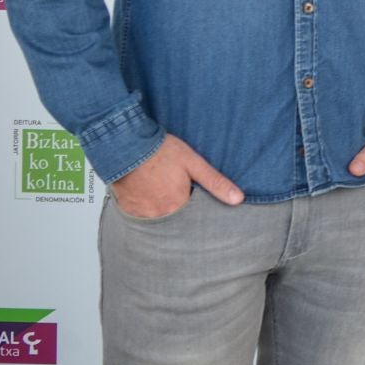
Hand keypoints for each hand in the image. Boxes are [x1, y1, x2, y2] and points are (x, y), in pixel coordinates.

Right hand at [111, 134, 242, 217]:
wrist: (126, 146)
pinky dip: (147, 209)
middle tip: (176, 190)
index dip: (196, 205)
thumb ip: (215, 183)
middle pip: (176, 218)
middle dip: (180, 209)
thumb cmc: (161, 152)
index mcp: (179, 205)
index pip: (195, 216)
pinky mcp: (128, 210)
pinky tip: (149, 195)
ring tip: (163, 192)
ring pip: (159, 218)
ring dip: (163, 209)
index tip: (194, 195)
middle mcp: (160, 215)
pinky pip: (141, 216)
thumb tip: (238, 199)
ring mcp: (142, 214)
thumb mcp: (194, 163)